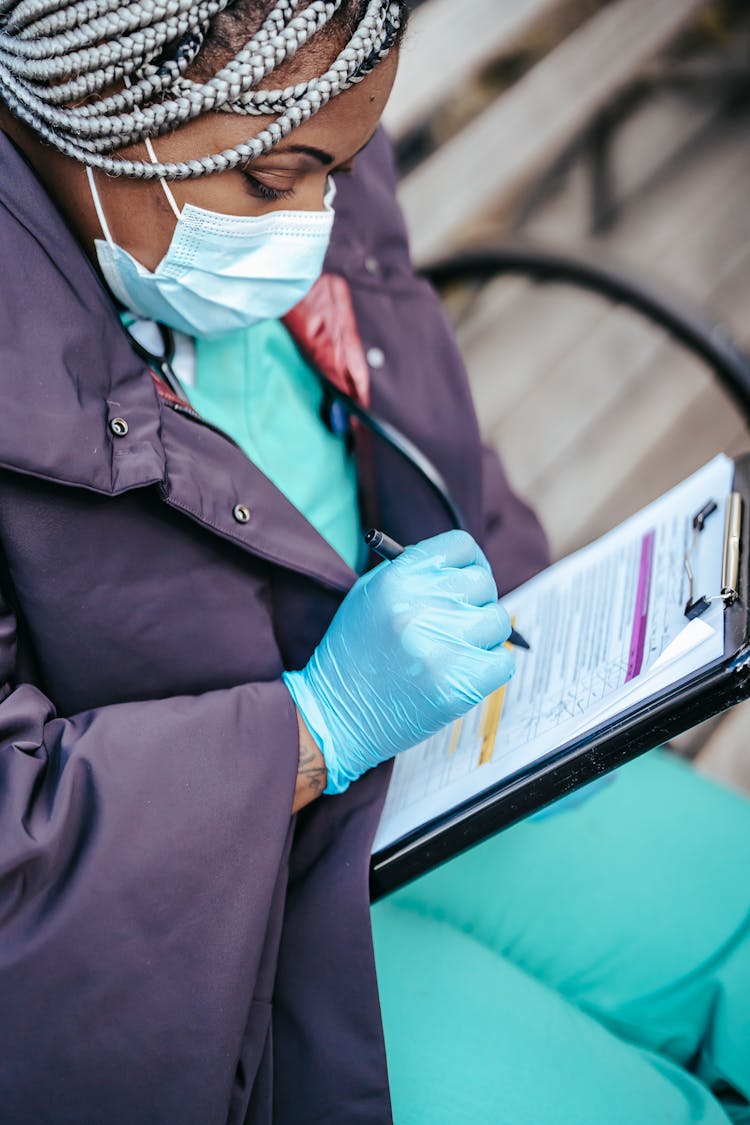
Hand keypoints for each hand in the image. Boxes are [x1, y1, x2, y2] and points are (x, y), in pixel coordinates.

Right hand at [283, 530, 513, 793]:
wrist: (334, 714)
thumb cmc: (354, 654)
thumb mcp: (369, 596)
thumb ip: (413, 574)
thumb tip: (462, 568)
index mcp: (397, 578)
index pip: (461, 546)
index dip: (470, 563)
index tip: (464, 581)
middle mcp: (418, 606)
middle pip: (483, 583)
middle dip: (474, 602)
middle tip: (455, 623)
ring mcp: (440, 647)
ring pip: (498, 622)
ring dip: (482, 637)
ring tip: (454, 651)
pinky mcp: (456, 685)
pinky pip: (502, 662)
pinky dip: (489, 668)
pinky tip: (463, 673)